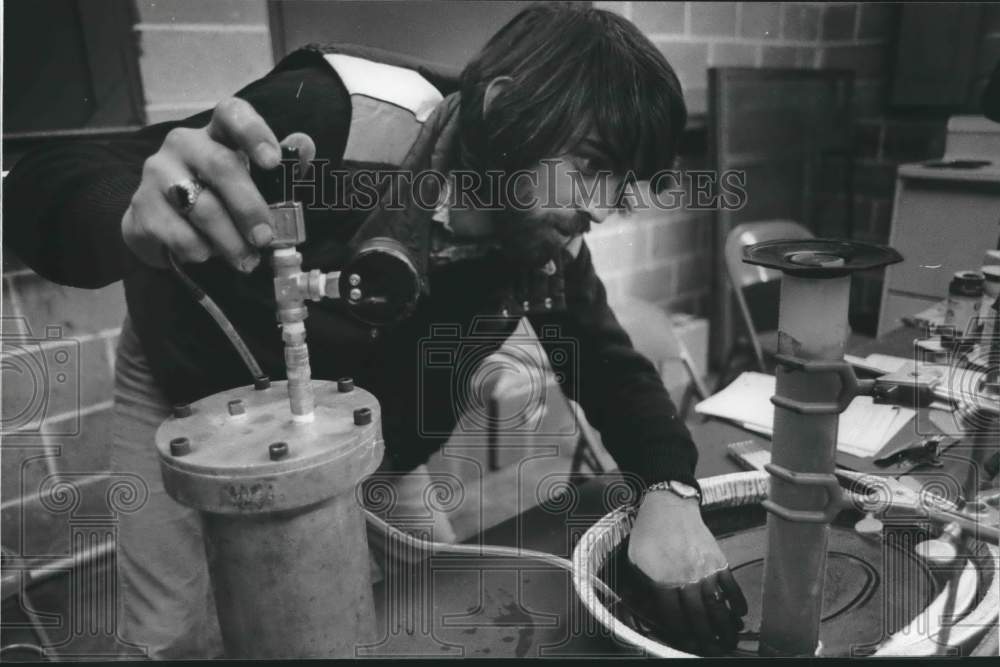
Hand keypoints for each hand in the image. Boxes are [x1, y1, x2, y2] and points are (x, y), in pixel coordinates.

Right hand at [122, 96, 315, 271]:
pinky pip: (179, 234)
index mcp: (216, 133)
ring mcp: (158, 173)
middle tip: (266, 237)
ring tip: (246, 260)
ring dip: (230, 241)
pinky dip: (201, 251)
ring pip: (202, 207)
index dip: (254, 133)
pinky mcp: (142, 207)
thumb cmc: (219, 199)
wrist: (161, 227)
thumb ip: (282, 167)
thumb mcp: (252, 182)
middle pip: (221, 166)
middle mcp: (184, 144)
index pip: (232, 114)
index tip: (273, 162)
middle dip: (249, 207)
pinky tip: (207, 254)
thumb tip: (304, 146)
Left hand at [626, 489, 747, 654]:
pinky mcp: (718, 560)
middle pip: (698, 616)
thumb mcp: (635, 561)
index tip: (687, 642)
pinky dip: (738, 603)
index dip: (681, 633)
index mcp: (662, 580)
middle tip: (711, 648)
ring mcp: (705, 570)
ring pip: (717, 606)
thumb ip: (642, 586)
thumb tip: (644, 609)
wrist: (669, 506)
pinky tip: (739, 614)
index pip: (674, 616)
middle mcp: (685, 577)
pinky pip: (731, 587)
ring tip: (728, 640)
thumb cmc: (649, 534)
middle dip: (705, 638)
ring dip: (724, 627)